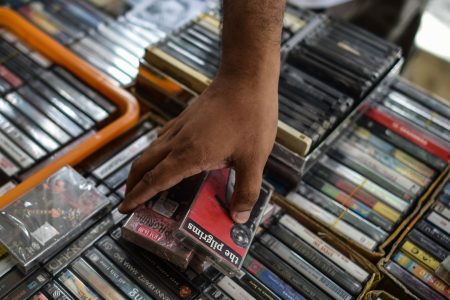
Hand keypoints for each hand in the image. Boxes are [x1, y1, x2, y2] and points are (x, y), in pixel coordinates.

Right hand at [119, 73, 277, 222]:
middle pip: (144, 165)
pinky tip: (167, 156)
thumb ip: (246, 190)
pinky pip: (163, 139)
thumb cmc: (250, 115)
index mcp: (189, 154)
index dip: (138, 197)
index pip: (155, 180)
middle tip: (130, 201)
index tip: (124, 209)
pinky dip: (156, 154)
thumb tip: (238, 217)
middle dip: (133, 185)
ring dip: (143, 169)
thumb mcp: (254, 159)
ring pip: (151, 151)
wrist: (246, 77)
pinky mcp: (186, 117)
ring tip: (145, 183)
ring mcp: (180, 126)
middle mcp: (178, 141)